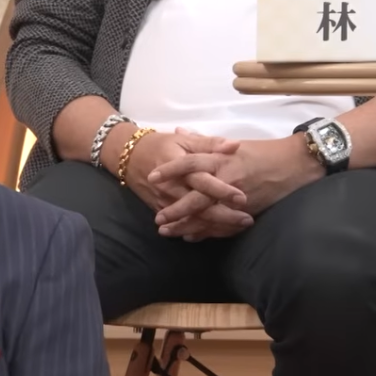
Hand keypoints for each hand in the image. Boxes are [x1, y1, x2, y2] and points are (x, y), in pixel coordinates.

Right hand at [119, 130, 249, 232]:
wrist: (128, 156)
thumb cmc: (161, 145)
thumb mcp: (183, 140)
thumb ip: (209, 143)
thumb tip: (234, 146)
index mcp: (179, 167)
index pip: (202, 181)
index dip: (221, 190)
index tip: (242, 198)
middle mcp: (172, 187)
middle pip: (198, 206)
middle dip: (223, 215)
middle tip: (247, 219)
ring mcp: (164, 200)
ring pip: (191, 219)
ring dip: (214, 226)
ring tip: (237, 229)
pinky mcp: (160, 208)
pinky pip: (180, 224)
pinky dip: (197, 231)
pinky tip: (216, 234)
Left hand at [150, 132, 321, 237]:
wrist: (296, 164)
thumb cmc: (262, 151)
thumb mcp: (231, 143)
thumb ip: (203, 141)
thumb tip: (179, 132)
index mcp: (221, 159)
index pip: (190, 163)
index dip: (171, 170)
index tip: (152, 177)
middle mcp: (227, 179)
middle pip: (196, 197)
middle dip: (175, 210)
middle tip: (157, 218)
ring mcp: (238, 198)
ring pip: (207, 216)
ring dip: (187, 226)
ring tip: (168, 232)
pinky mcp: (248, 211)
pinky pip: (224, 225)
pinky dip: (207, 232)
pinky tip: (192, 236)